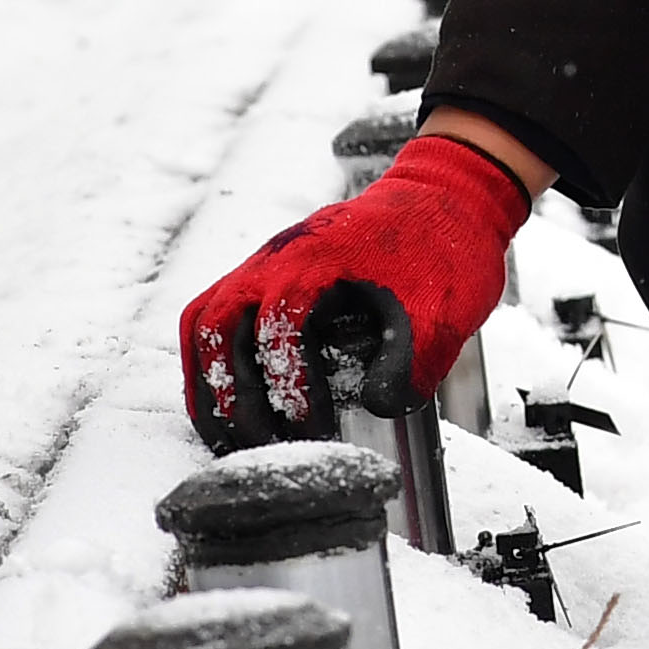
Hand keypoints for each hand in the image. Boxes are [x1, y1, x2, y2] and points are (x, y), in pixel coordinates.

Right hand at [178, 130, 533, 447]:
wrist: (445, 197)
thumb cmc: (444, 252)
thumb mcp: (442, 311)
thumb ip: (412, 363)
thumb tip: (378, 409)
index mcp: (319, 259)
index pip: (281, 329)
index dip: (290, 387)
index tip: (313, 432)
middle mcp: (277, 256)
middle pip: (220, 328)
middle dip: (236, 398)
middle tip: (264, 450)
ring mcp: (264, 262)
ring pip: (203, 322)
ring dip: (209, 384)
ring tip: (229, 440)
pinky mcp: (263, 274)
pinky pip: (213, 316)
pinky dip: (210, 362)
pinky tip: (228, 404)